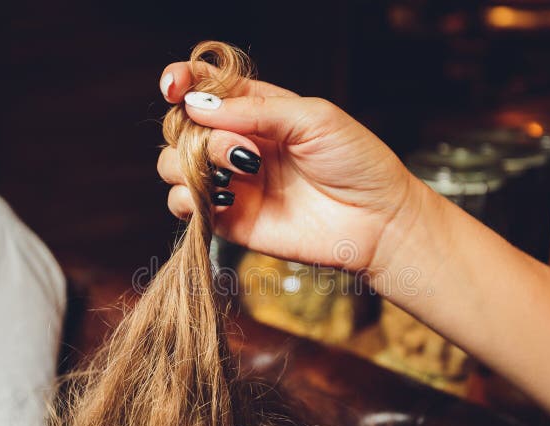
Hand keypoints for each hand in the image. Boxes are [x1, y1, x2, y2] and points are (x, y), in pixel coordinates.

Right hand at [157, 63, 421, 271]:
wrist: (376, 220)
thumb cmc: (356, 162)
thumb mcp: (312, 118)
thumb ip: (255, 109)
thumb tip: (197, 106)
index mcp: (257, 110)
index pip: (205, 87)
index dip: (182, 81)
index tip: (174, 86)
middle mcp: (238, 144)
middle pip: (181, 126)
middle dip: (192, 130)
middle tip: (239, 148)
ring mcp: (232, 182)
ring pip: (172, 165)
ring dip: (186, 163)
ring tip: (235, 171)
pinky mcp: (230, 219)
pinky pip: (184, 207)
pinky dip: (187, 199)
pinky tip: (223, 197)